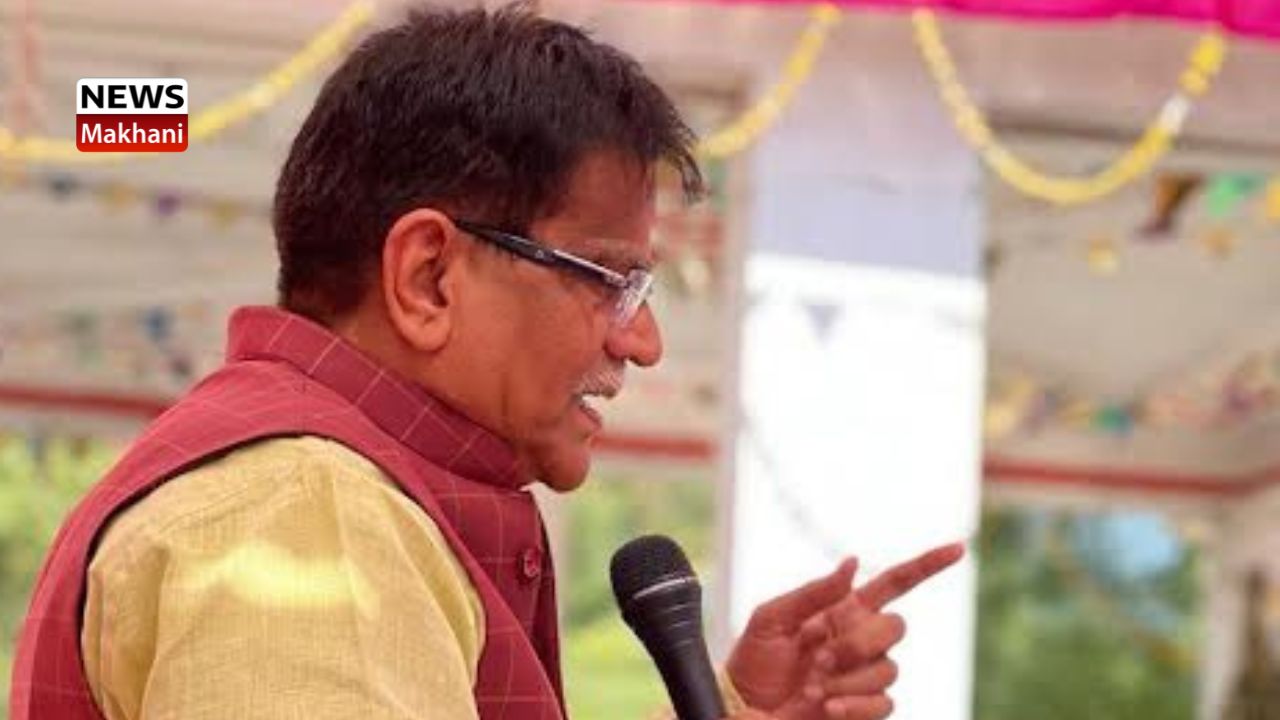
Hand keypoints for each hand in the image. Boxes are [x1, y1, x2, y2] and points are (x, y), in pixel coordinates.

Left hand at [726, 543, 964, 719]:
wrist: (744, 707)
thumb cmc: (753, 661)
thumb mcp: (772, 618)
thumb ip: (814, 592)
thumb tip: (852, 561)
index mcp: (844, 610)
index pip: (895, 584)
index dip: (927, 566)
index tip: (958, 549)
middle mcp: (861, 640)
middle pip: (895, 628)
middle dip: (857, 643)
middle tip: (818, 658)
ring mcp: (866, 675)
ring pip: (888, 669)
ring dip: (848, 678)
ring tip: (813, 686)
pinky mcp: (866, 708)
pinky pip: (884, 703)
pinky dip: (855, 705)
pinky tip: (827, 707)